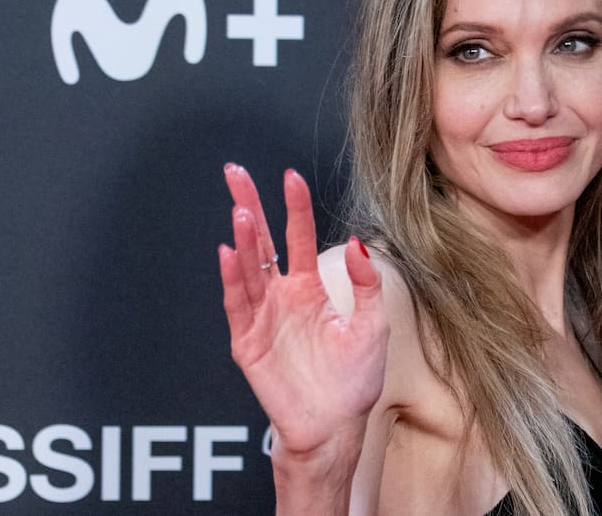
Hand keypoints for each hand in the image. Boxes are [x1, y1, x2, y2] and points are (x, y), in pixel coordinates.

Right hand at [219, 164, 388, 457]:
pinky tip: (228, 253)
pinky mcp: (248, 343)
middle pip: (260, 242)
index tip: (291, 177)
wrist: (335, 428)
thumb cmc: (353, 382)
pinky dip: (232, 280)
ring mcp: (262, 318)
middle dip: (249, 205)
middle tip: (235, 172)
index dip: (295, 208)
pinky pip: (238, 306)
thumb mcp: (373, 326)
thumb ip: (367, 284)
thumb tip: (359, 243)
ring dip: (243, 240)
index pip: (299, 238)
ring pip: (247, 269)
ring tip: (240, 209)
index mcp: (310, 290)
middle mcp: (282, 298)